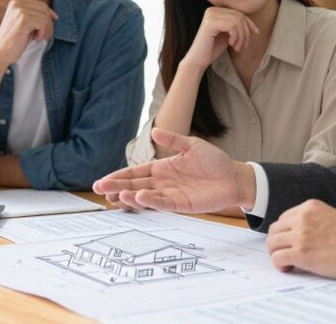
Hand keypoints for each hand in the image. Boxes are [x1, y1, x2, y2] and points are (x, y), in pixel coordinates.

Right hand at [0, 0, 57, 62]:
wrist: (0, 53)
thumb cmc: (14, 41)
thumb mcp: (24, 24)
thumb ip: (35, 16)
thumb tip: (54, 15)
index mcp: (16, 3)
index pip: (40, 4)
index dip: (49, 14)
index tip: (53, 22)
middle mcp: (17, 4)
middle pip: (44, 9)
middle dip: (48, 23)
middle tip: (44, 35)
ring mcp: (19, 11)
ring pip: (45, 16)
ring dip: (46, 29)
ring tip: (38, 38)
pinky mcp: (23, 20)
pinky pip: (43, 23)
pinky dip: (43, 33)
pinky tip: (35, 39)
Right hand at [94, 128, 256, 212]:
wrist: (235, 177)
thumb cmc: (215, 161)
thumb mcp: (192, 145)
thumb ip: (173, 140)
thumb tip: (154, 132)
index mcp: (163, 168)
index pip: (136, 173)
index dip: (119, 177)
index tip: (102, 181)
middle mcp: (163, 182)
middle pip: (135, 186)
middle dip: (117, 188)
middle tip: (100, 190)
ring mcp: (171, 194)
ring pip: (145, 196)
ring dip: (130, 196)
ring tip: (115, 196)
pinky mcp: (181, 204)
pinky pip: (162, 203)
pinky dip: (150, 201)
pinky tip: (138, 197)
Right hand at [182, 7, 259, 70]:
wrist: (198, 60)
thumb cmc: (213, 48)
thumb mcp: (228, 34)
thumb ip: (237, 26)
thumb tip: (254, 26)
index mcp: (216, 10)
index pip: (239, 13)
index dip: (250, 23)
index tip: (255, 34)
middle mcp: (212, 10)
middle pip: (240, 16)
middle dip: (246, 32)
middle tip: (243, 46)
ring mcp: (210, 15)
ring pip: (237, 21)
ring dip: (241, 37)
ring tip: (237, 47)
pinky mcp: (210, 23)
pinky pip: (232, 26)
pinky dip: (236, 37)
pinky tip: (231, 45)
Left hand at [266, 199, 335, 279]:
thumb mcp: (331, 218)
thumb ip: (313, 221)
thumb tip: (297, 236)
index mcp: (310, 206)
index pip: (284, 218)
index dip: (285, 233)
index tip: (291, 243)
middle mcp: (303, 217)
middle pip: (274, 230)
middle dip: (278, 243)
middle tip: (287, 254)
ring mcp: (301, 234)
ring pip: (272, 244)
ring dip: (277, 254)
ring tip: (289, 262)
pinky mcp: (301, 253)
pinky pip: (277, 258)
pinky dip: (280, 265)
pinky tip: (290, 268)